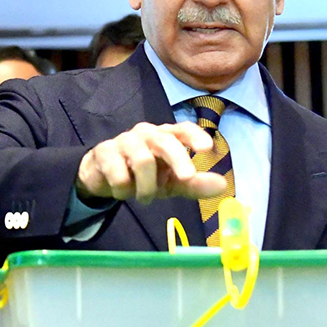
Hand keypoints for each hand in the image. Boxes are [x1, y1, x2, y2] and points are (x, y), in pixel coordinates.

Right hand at [76, 121, 227, 204]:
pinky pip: (118, 173)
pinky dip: (124, 189)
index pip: (182, 129)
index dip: (195, 136)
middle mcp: (147, 134)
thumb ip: (195, 184)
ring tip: (145, 197)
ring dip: (146, 187)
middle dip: (178, 159)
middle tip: (187, 178)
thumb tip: (223, 185)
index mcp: (167, 137)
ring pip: (142, 160)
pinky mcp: (104, 151)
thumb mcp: (172, 183)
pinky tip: (122, 191)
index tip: (206, 148)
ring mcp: (124, 140)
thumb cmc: (145, 177)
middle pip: (164, 141)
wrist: (105, 178)